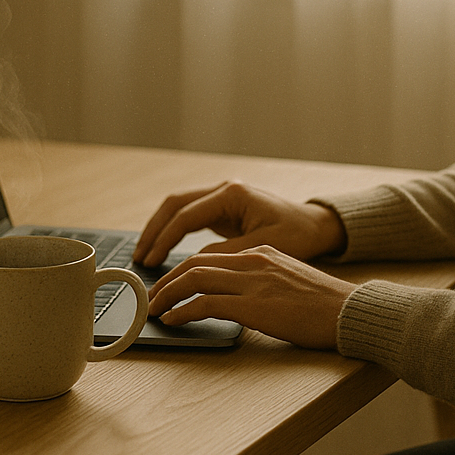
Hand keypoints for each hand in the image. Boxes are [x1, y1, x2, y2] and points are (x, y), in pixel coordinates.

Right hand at [131, 180, 346, 266]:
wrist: (314, 227)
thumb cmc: (296, 236)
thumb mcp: (262, 247)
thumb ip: (226, 253)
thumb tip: (193, 263)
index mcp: (232, 195)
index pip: (187, 215)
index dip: (165, 240)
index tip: (151, 261)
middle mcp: (223, 190)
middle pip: (175, 204)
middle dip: (154, 231)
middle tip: (139, 258)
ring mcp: (222, 198)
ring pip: (179, 208)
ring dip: (160, 230)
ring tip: (145, 256)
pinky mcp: (223, 210)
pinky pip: (189, 218)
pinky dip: (173, 232)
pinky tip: (164, 251)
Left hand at [146, 245, 357, 348]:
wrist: (350, 312)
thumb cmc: (325, 305)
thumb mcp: (289, 282)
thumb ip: (262, 284)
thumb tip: (238, 301)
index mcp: (262, 253)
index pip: (210, 256)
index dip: (182, 270)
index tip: (168, 285)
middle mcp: (254, 261)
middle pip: (195, 263)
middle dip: (167, 281)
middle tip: (151, 298)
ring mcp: (253, 281)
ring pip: (194, 278)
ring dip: (167, 294)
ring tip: (154, 310)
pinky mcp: (253, 305)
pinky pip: (205, 303)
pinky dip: (183, 311)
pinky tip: (173, 320)